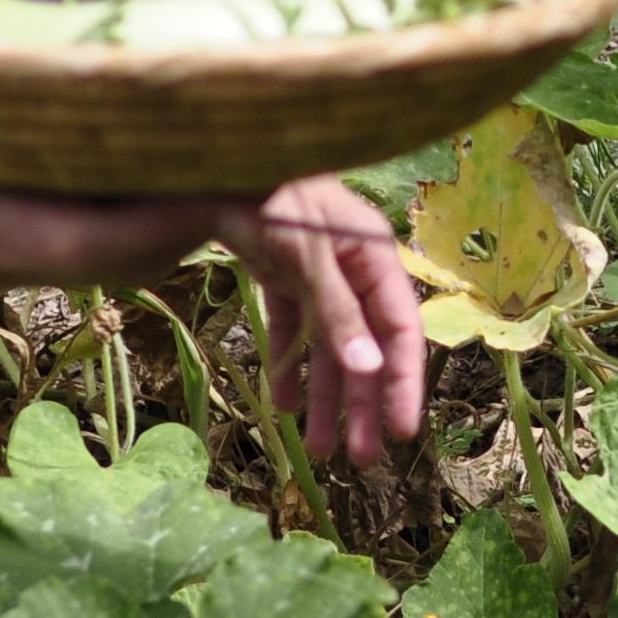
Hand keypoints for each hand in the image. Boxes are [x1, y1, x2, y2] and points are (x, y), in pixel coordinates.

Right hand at [0, 168, 422, 467]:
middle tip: (385, 446)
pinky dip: (337, 318)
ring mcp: (264, 183)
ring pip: (350, 277)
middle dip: (382, 372)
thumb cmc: (83, 236)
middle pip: (365, 283)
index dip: (359, 357)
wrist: (21, 209)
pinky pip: (308, 263)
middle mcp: (280, 190)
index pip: (341, 288)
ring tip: (371, 436)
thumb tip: (274, 364)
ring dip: (369, 360)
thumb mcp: (173, 276)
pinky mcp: (240, 192)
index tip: (364, 429)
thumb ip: (226, 298)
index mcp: (270, 213)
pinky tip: (358, 369)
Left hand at [205, 178, 429, 468]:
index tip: (400, 431)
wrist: (216, 158)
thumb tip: (369, 369)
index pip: (400, 330)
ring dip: (326, 396)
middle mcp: (353, 269)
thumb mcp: (306, 257)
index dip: (401, 382)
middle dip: (363, 403)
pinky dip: (288, 365)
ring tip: (320, 450)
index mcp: (374, 257)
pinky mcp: (284, 275)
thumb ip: (337, 313)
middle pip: (367, 347)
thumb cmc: (272, 194)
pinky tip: (282, 405)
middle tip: (361, 459)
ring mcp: (318, 273)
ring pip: (329, 346)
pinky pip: (292, 330)